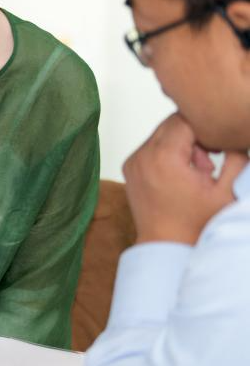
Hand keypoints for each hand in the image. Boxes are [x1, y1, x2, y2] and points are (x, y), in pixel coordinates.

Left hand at [123, 113, 248, 244]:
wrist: (167, 246)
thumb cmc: (197, 223)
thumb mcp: (228, 190)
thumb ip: (236, 155)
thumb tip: (233, 134)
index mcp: (163, 157)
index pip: (185, 119)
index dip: (206, 129)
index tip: (218, 149)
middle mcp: (142, 155)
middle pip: (171, 124)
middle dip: (194, 137)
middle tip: (208, 165)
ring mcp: (133, 161)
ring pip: (161, 134)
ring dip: (181, 146)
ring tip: (196, 173)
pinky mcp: (129, 168)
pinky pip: (151, 147)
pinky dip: (167, 154)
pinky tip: (180, 176)